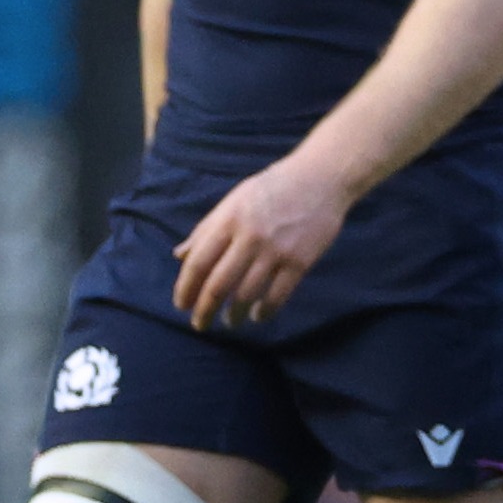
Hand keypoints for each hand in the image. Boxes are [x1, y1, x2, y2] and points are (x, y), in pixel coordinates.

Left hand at [172, 156, 353, 330]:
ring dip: (234, 315)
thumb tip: (180, 256)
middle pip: (218, 285)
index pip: (198, 263)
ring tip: (231, 321)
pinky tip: (259, 315)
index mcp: (229, 220)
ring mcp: (277, 250)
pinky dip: (265, 311)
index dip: (186, 289)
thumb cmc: (274, 187)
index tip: (182, 305)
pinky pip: (278, 296)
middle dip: (204, 311)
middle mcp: (250, 237)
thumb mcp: (234, 200)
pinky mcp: (301, 261)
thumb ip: (207, 229)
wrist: (322, 178)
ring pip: (246, 295)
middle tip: (200, 324)